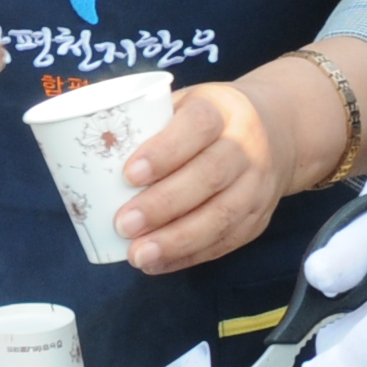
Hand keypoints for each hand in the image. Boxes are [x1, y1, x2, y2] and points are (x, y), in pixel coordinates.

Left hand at [115, 79, 284, 270]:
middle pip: (209, 176)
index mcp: (222, 110)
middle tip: (123, 224)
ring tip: (138, 255)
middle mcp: (247, 146)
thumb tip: (87, 153)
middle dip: (163, 205)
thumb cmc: (212, 119)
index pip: (197, 127)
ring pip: (221, 216)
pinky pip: (226, 241)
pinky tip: (158, 264)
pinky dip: (189, 256)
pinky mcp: (259, 218)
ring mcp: (257, 185)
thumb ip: (150, 124)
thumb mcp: (188, 103)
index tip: (129, 174)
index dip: (165, 151)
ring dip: (177, 241)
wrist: (279, 131)